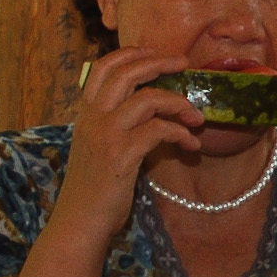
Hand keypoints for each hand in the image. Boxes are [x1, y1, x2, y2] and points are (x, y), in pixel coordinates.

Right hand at [57, 47, 201, 237]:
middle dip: (159, 63)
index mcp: (86, 114)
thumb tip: (155, 111)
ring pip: (147, 99)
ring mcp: (105, 135)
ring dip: (179, 104)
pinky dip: (180, 133)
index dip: (131, 54)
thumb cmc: (97, 189)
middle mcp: (92, 118)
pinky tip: (190, 146)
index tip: (158, 54)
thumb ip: (118, 126)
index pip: (103, 68)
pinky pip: (158, 130)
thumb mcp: (100, 148)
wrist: (80, 222)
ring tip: (197, 118)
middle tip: (185, 64)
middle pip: (125, 73)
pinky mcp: (120, 155)